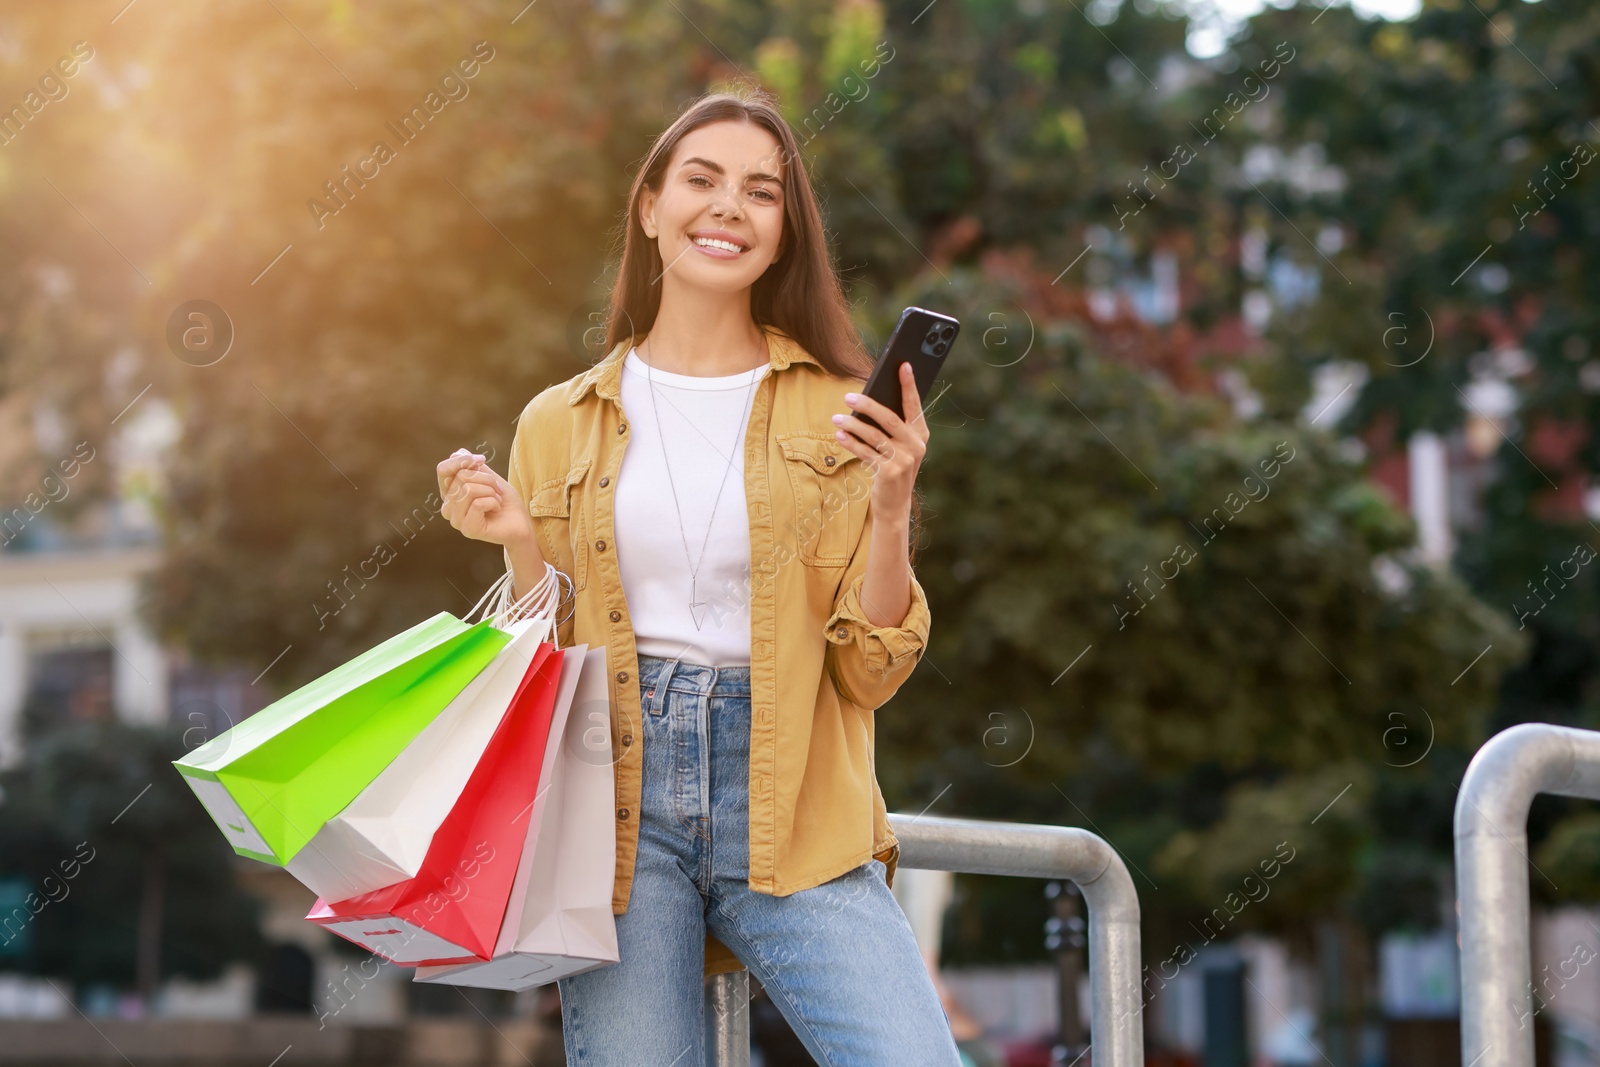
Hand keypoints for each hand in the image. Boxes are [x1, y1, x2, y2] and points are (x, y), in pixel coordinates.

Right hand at [436, 448, 533, 547]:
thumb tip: (456, 452)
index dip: (462, 460)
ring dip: (491, 491)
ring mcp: (456, 520)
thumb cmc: (504, 501)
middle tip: (497, 490)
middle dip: (486, 479)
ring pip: (468, 489)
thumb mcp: (489, 478)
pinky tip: (496, 509)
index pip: (443, 470)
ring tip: (497, 500)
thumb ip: (472, 467)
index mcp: (449, 493)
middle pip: (461, 477)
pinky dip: (493, 502)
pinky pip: (478, 504)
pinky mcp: (468, 530)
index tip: (483, 459)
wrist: (521, 523)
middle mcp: (448, 508)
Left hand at [830, 362, 928, 520]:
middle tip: (848, 397)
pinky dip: (851, 444)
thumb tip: (869, 400)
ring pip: (874, 436)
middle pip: (890, 418)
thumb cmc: (893, 466)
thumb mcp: (898, 445)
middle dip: (868, 405)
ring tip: (836, 418)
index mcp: (920, 434)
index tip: (903, 365)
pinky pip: (866, 453)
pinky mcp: (889, 473)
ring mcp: (904, 460)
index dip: (909, 385)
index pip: (914, 405)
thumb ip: (891, 425)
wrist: (894, 503)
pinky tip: (839, 436)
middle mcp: (916, 446)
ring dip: (852, 425)